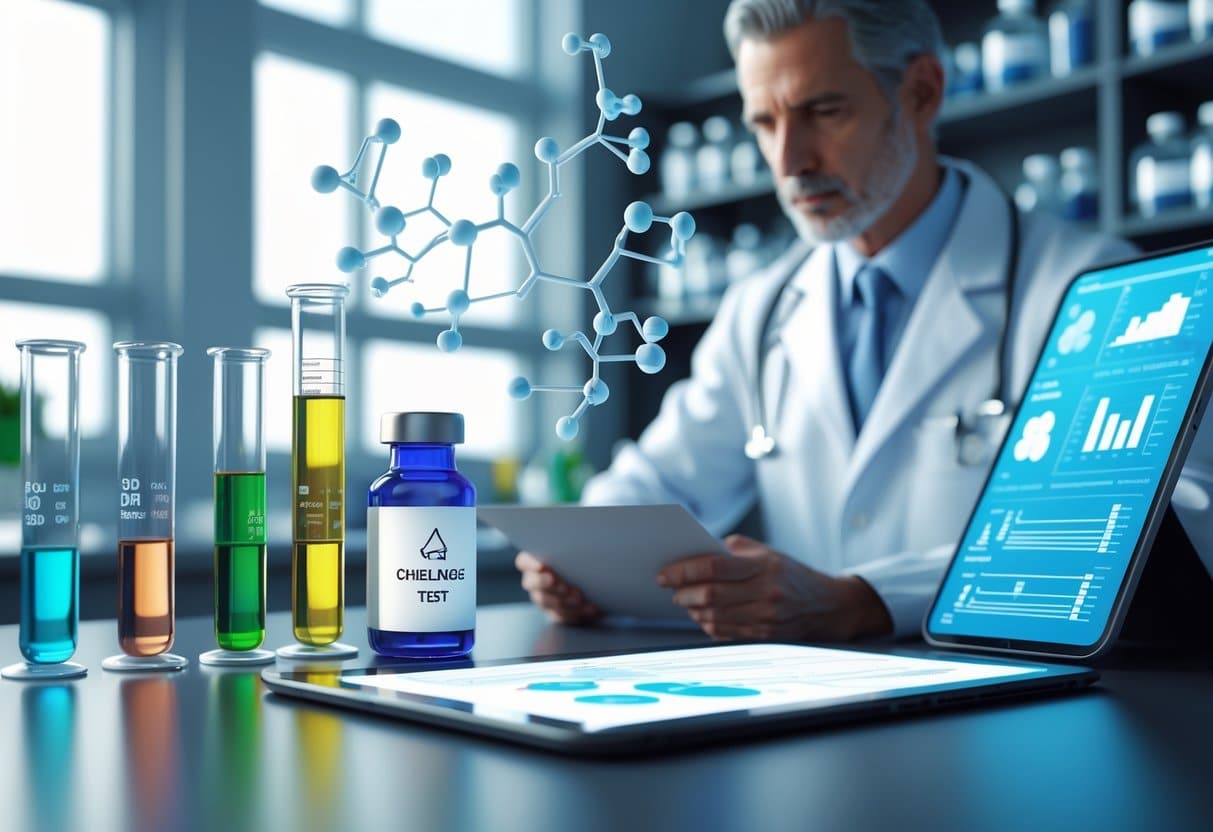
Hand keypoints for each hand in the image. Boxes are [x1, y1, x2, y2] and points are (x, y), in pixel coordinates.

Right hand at [515, 550, 602, 624]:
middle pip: (531, 583)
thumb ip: (569, 551)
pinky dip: (577, 612)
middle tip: (562, 586)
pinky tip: (590, 608)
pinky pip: (563, 616)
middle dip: (546, 584)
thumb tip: (577, 541)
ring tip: (578, 598)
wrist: (595, 583)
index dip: (529, 563)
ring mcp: (544, 599)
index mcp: (535, 562)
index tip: (541, 566)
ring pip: (545, 602)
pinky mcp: (557, 614)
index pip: (523, 561)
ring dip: (562, 600)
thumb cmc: (582, 560)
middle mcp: (535, 581)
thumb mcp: (575, 554)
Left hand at [656, 534, 892, 641]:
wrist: (828, 606)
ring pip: (713, 618)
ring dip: (692, 610)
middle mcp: (765, 594)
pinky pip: (724, 633)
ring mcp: (765, 619)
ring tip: (685, 601)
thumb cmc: (790, 574)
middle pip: (709, 596)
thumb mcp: (767, 552)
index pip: (714, 568)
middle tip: (670, 589)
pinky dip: (707, 624)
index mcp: (764, 567)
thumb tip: (695, 553)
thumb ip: (733, 549)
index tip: (665, 573)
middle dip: (683, 593)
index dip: (684, 570)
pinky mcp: (763, 638)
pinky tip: (703, 615)